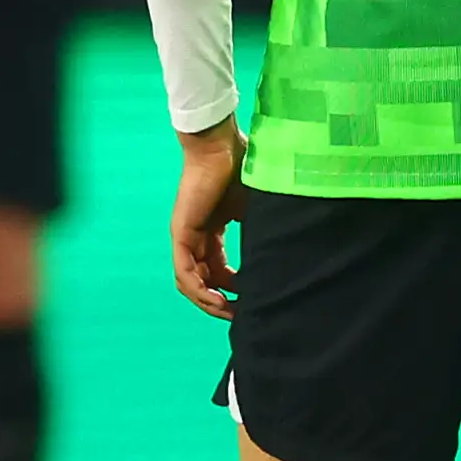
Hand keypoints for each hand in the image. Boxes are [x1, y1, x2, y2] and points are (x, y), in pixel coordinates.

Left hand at [171, 124, 247, 317]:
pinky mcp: (182, 233)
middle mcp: (196, 237)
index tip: (252, 299)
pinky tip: (217, 301)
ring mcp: (186, 236)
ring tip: (229, 313)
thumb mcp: (254, 208)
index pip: (217, 271)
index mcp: (212, 231)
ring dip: (209, 302)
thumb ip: (259, 230)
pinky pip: (185, 272)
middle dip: (221, 303)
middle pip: (203, 281)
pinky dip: (199, 291)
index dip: (233, 290)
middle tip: (242, 315)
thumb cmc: (241, 168)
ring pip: (191, 282)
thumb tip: (278, 255)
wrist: (221, 146)